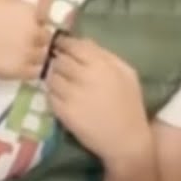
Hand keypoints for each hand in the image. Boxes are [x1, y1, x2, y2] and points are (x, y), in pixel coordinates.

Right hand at [0, 0, 51, 79]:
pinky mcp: (19, 71)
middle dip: (38, 37)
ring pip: (43, 55)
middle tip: (24, 40)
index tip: (28, 24)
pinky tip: (22, 66)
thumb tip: (24, 4)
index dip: (37, 20)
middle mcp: (33, 32)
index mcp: (28, 11)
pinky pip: (36, 72)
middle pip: (46, 37)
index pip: (45, 17)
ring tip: (23, 54)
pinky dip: (33, 69)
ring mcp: (28, 53)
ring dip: (36, 54)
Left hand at [45, 36, 149, 164]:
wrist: (127, 139)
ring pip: (51, 77)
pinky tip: (62, 98)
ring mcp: (72, 95)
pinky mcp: (64, 112)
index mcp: (101, 64)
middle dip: (58, 61)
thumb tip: (84, 41)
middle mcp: (84, 76)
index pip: (73, 45)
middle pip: (59, 60)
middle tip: (61, 66)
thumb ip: (106, 54)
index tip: (62, 46)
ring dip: (54, 78)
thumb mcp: (126, 73)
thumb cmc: (130, 104)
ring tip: (62, 83)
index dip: (64, 44)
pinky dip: (53, 94)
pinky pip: (50, 95)